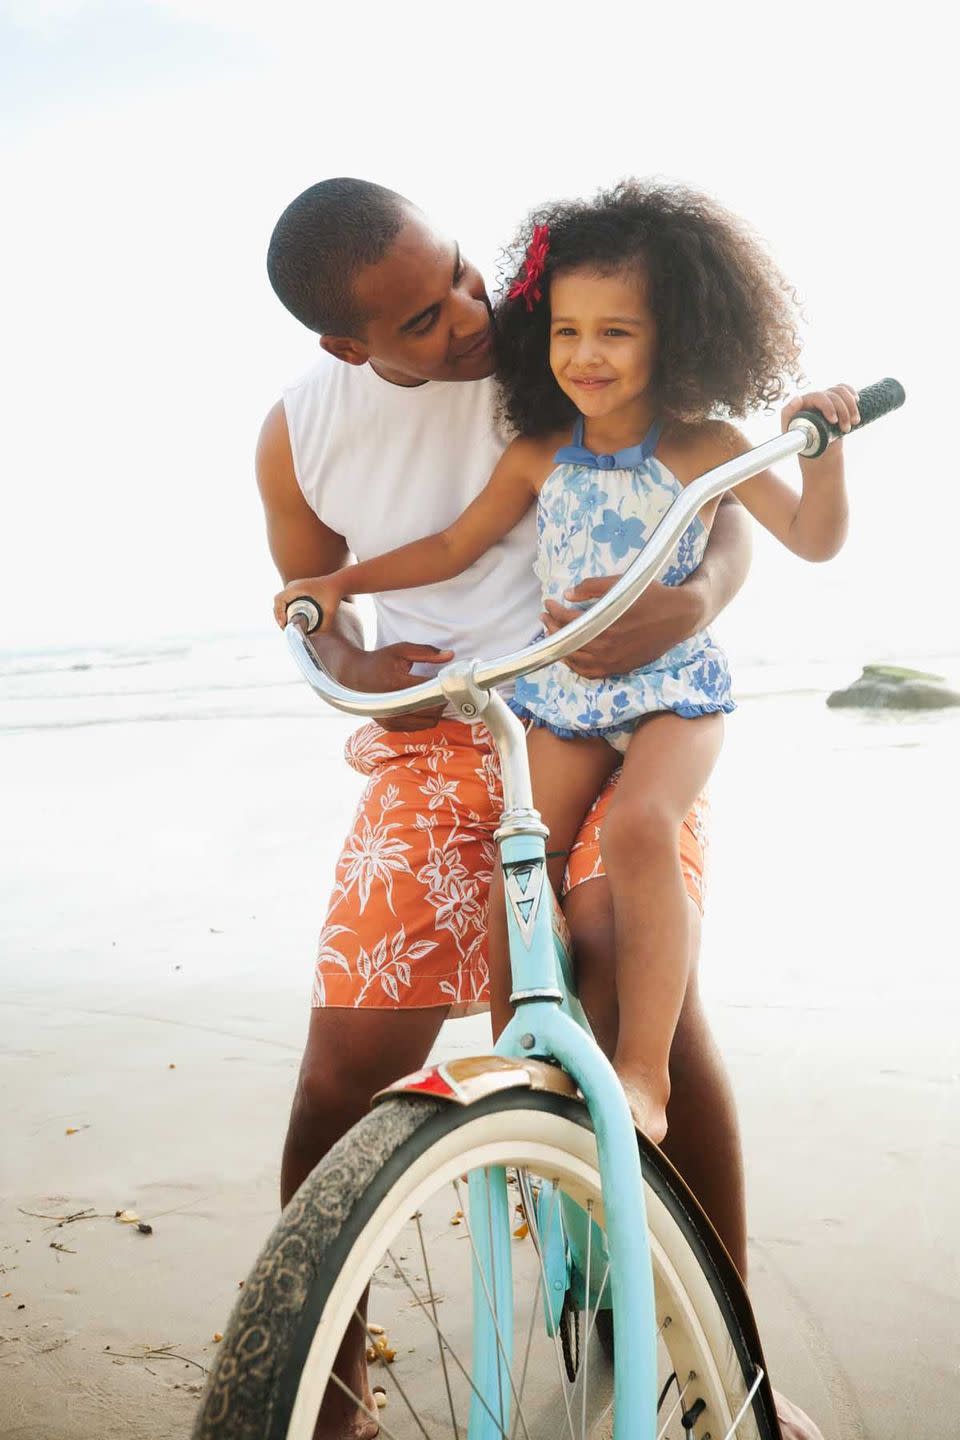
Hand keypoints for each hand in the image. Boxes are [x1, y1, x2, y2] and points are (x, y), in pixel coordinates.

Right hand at [273, 574, 344, 629]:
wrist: (337, 584)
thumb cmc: (333, 595)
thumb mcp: (329, 612)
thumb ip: (323, 627)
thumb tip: (310, 635)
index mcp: (296, 588)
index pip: (279, 600)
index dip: (278, 613)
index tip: (284, 624)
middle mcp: (292, 586)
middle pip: (278, 602)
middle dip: (279, 617)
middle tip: (286, 629)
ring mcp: (293, 587)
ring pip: (281, 602)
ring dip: (281, 614)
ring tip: (287, 626)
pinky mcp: (295, 591)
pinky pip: (285, 601)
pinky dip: (285, 610)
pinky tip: (290, 619)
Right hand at [342, 642, 453, 731]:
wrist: (354, 677)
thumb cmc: (379, 661)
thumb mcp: (401, 650)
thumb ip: (427, 652)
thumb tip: (450, 655)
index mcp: (396, 683)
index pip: (430, 689)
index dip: (443, 685)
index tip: (448, 679)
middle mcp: (393, 704)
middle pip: (432, 709)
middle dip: (442, 699)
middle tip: (442, 689)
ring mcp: (391, 718)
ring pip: (429, 721)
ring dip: (436, 710)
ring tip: (432, 697)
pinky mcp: (390, 726)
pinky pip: (419, 727)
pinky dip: (425, 718)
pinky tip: (422, 705)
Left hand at [541, 575, 700, 677]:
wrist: (680, 616)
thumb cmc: (652, 596)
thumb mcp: (621, 583)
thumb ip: (592, 587)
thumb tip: (567, 594)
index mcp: (606, 625)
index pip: (569, 621)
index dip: (555, 611)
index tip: (548, 602)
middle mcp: (608, 648)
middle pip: (569, 641)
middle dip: (552, 628)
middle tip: (545, 616)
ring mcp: (614, 661)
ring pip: (576, 661)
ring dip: (559, 647)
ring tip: (552, 634)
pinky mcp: (620, 668)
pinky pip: (591, 673)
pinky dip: (575, 666)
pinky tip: (568, 655)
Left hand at [782, 384, 859, 444]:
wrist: (814, 449)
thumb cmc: (799, 441)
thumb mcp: (790, 429)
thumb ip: (788, 413)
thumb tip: (798, 398)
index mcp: (804, 401)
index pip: (819, 397)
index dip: (829, 406)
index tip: (834, 421)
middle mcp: (815, 398)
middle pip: (834, 394)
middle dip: (843, 411)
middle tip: (846, 429)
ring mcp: (826, 398)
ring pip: (841, 392)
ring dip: (851, 406)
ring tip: (854, 422)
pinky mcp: (836, 402)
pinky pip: (845, 390)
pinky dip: (852, 394)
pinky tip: (857, 401)